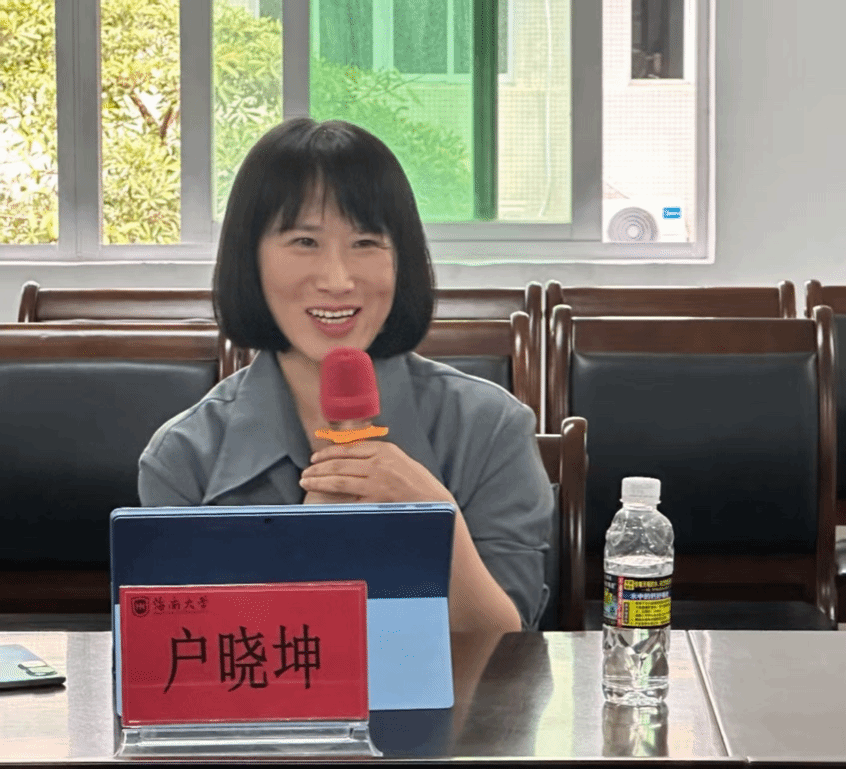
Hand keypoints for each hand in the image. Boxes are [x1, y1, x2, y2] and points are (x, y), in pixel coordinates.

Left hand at [299, 441, 454, 504]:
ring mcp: (376, 482)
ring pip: (338, 479)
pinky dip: (332, 498)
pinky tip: (321, 498)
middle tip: (306, 471)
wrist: (435, 503)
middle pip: (340, 463)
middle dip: (318, 468)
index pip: (349, 449)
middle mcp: (379, 464)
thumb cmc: (419, 484)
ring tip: (306, 481)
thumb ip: (378, 457)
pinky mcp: (374, 500)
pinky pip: (347, 498)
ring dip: (319, 480)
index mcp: (385, 450)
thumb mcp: (400, 461)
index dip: (328, 453)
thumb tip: (353, 457)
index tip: (316, 458)